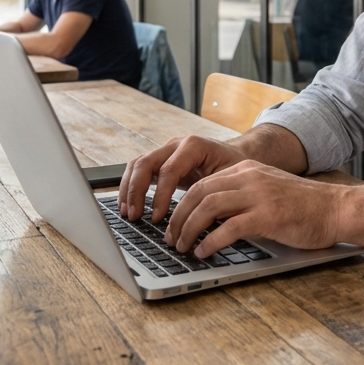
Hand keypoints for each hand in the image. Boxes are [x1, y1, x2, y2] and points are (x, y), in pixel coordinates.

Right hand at [118, 135, 246, 222]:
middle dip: (137, 191)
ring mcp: (166, 151)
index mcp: (194, 146)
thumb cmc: (234, 167)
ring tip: (127, 214)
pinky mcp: (160, 161)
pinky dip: (130, 187)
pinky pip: (139, 170)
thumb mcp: (229, 179)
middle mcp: (176, 145)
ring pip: (137, 165)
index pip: (169, 170)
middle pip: (146, 163)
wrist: (236, 155)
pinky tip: (128, 206)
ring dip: (129, 189)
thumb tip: (197, 220)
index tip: (157, 217)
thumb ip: (211, 193)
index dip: (160, 195)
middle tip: (135, 216)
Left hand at [164, 160, 343, 255]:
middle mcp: (250, 177)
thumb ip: (242, 197)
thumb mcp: (267, 191)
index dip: (181, 204)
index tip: (172, 223)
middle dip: (179, 217)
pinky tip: (204, 252)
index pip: (202, 183)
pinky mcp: (268, 216)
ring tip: (182, 247)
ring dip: (189, 229)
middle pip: (199, 193)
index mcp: (247, 170)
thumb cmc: (305, 207)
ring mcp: (259, 195)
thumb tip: (210, 218)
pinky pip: (229, 228)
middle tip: (170, 238)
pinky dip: (210, 242)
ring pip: (208, 207)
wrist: (337, 209)